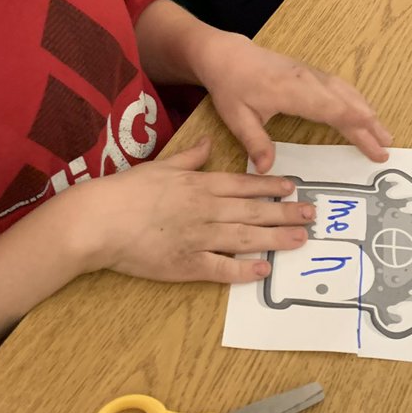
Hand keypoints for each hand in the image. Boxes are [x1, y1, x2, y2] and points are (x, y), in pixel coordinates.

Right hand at [74, 138, 313, 282]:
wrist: (100, 221)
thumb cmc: (126, 191)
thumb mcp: (161, 166)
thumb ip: (189, 157)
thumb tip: (207, 142)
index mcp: (199, 185)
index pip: (244, 184)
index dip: (271, 186)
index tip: (293, 187)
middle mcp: (206, 210)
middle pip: (254, 212)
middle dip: (286, 212)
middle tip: (311, 215)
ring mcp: (199, 239)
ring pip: (246, 238)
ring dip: (276, 239)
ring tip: (300, 239)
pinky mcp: (187, 265)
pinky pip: (222, 269)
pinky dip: (245, 270)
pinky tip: (264, 269)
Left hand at [194, 33, 392, 172]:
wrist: (228, 55)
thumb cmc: (232, 86)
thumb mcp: (236, 117)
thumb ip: (254, 143)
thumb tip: (268, 170)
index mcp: (291, 91)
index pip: (330, 109)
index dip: (354, 124)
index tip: (373, 141)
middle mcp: (307, 79)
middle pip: (345, 101)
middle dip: (368, 124)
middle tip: (386, 147)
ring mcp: (311, 73)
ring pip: (346, 91)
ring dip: (367, 111)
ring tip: (384, 133)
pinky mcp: (311, 72)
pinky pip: (339, 85)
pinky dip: (356, 99)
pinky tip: (365, 111)